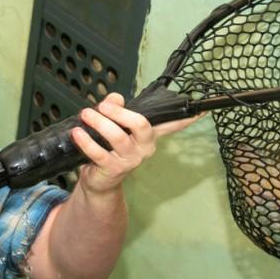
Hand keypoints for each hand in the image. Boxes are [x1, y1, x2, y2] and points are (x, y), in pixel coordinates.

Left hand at [70, 93, 199, 195]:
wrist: (99, 180)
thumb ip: (115, 107)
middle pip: (141, 124)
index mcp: (149, 134)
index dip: (187, 118)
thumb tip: (115, 97)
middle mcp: (144, 147)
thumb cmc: (109, 147)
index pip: (171, 124)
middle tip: (103, 105)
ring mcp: (130, 159)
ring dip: (99, 123)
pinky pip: (99, 152)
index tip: (202, 109)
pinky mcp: (114, 169)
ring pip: (118, 137)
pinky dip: (86, 141)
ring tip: (86, 114)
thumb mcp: (113, 124)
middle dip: (121, 112)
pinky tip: (77, 132)